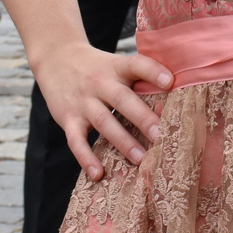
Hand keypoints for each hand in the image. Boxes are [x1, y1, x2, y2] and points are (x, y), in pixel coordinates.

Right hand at [32, 42, 173, 179]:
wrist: (56, 58)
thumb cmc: (97, 66)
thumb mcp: (116, 63)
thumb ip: (139, 76)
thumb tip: (176, 90)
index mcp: (116, 66)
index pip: (136, 64)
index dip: (153, 71)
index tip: (170, 82)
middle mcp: (100, 82)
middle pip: (123, 100)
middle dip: (143, 118)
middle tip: (161, 136)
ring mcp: (83, 101)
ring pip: (104, 122)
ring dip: (123, 141)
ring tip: (141, 159)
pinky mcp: (68, 118)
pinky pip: (76, 140)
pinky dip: (86, 157)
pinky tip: (98, 173)